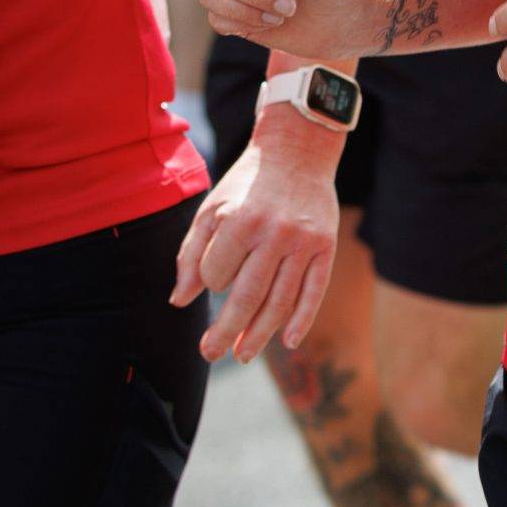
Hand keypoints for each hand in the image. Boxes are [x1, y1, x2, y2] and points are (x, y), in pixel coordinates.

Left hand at [170, 104, 342, 360]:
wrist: (298, 151)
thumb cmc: (247, 184)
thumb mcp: (211, 209)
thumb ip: (191, 254)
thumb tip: (180, 301)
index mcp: (240, 220)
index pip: (216, 275)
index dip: (211, 280)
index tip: (215, 273)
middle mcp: (274, 233)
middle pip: (247, 298)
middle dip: (225, 332)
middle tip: (210, 353)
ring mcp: (303, 242)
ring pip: (280, 302)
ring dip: (259, 335)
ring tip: (242, 354)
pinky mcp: (326, 247)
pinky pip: (314, 291)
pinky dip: (302, 320)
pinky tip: (289, 342)